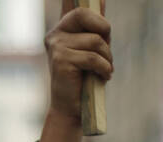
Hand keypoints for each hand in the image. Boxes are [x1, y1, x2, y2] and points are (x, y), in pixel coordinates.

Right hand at [39, 0, 111, 141]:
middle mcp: (55, 35)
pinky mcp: (61, 61)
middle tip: (106, 51)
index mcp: (61, 29)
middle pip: (88, 16)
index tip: (100, 15)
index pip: (79, 9)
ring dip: (107, 57)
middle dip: (104, 32)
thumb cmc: (84, 79)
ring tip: (103, 70)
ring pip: (95, 41)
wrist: (71, 109)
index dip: (93, 11)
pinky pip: (93, 57)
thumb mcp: (91, 50)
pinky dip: (104, 68)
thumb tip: (101, 0)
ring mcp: (56, 47)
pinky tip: (104, 77)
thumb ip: (94, 28)